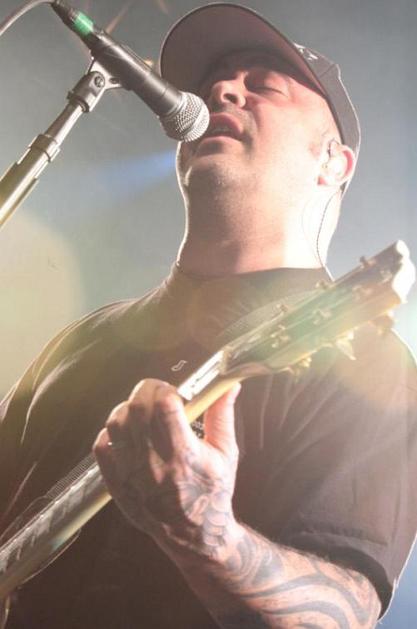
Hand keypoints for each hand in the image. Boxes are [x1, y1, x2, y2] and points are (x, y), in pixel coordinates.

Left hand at [93, 379, 240, 559]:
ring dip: (127, 408)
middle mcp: (154, 464)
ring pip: (115, 424)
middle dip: (146, 391)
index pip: (164, 406)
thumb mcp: (226, 453)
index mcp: (184, 455)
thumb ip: (222, 416)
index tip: (174, 391)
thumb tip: (229, 386)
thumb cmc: (213, 492)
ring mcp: (131, 475)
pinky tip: (126, 433)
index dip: (166, 389)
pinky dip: (110, 433)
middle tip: (157, 393)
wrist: (195, 535)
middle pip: (136, 409)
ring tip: (142, 412)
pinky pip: (101, 447)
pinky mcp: (117, 484)